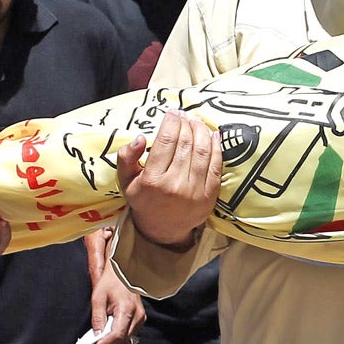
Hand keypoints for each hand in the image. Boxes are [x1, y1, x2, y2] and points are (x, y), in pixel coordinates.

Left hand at [89, 265, 145, 343]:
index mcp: (127, 309)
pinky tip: (108, 334)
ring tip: (99, 339)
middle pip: (122, 342)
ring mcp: (141, 318)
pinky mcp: (141, 319)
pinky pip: (129, 335)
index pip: (116, 336)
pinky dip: (118, 338)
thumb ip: (97, 318)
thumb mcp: (98, 298)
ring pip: (127, 341)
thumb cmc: (111, 281)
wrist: (125, 271)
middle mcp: (137, 316)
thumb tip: (96, 336)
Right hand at [115, 112, 221, 251]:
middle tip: (185, 115)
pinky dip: (216, 147)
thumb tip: (139, 138)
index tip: (173, 113)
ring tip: (197, 122)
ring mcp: (194, 192)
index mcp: (152, 180)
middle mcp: (174, 185)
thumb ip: (126, 157)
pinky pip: (215, 165)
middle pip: (185, 143)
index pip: (166, 141)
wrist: (163, 229)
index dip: (171, 122)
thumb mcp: (126, 181)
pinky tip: (213, 135)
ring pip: (202, 151)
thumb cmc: (144, 200)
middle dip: (186, 124)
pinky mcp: (210, 195)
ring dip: (201, 131)